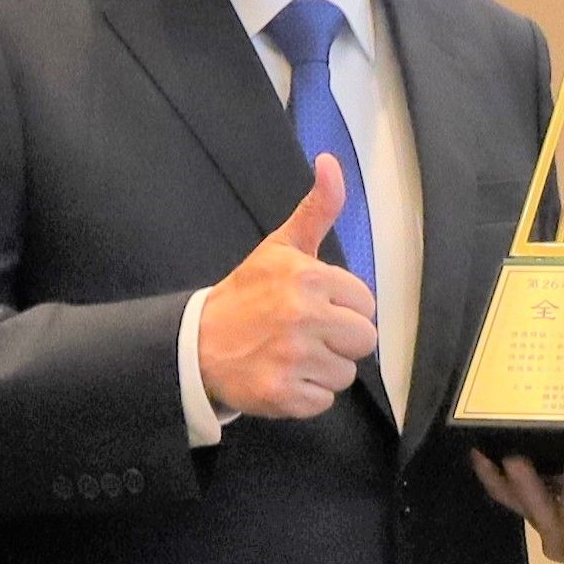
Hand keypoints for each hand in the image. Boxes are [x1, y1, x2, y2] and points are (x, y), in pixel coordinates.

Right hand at [200, 156, 382, 422]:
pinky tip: (282, 375)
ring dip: (323, 368)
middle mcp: (304, 317)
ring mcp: (293, 358)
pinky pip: (323, 401)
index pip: (366, 303)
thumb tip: (331, 161)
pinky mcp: (283, 395)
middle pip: (364, 340)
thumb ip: (317, 208)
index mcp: (308, 277)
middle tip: (306, 333)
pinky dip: (305, 395)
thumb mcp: (280, 246)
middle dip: (339, 339)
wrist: (197, 343)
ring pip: (345, 373)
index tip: (315, 306)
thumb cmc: (247, 293)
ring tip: (291, 354)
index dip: (344, 307)